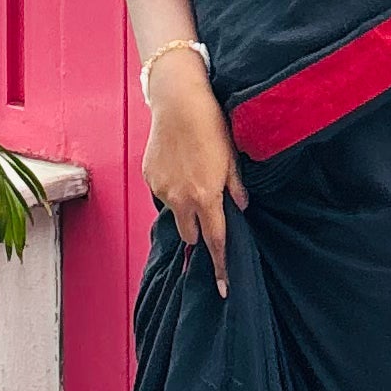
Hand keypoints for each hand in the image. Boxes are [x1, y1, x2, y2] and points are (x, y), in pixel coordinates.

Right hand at [142, 57, 246, 292]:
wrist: (178, 102)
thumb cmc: (211, 126)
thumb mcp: (232, 158)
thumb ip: (236, 187)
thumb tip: (241, 207)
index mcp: (206, 197)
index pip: (216, 241)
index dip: (221, 266)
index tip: (224, 288)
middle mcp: (181, 199)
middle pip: (191, 234)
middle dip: (199, 230)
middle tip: (207, 211)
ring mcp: (162, 189)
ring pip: (175, 213)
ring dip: (185, 206)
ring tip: (192, 177)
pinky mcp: (149, 177)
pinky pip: (163, 193)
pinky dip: (172, 188)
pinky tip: (179, 165)